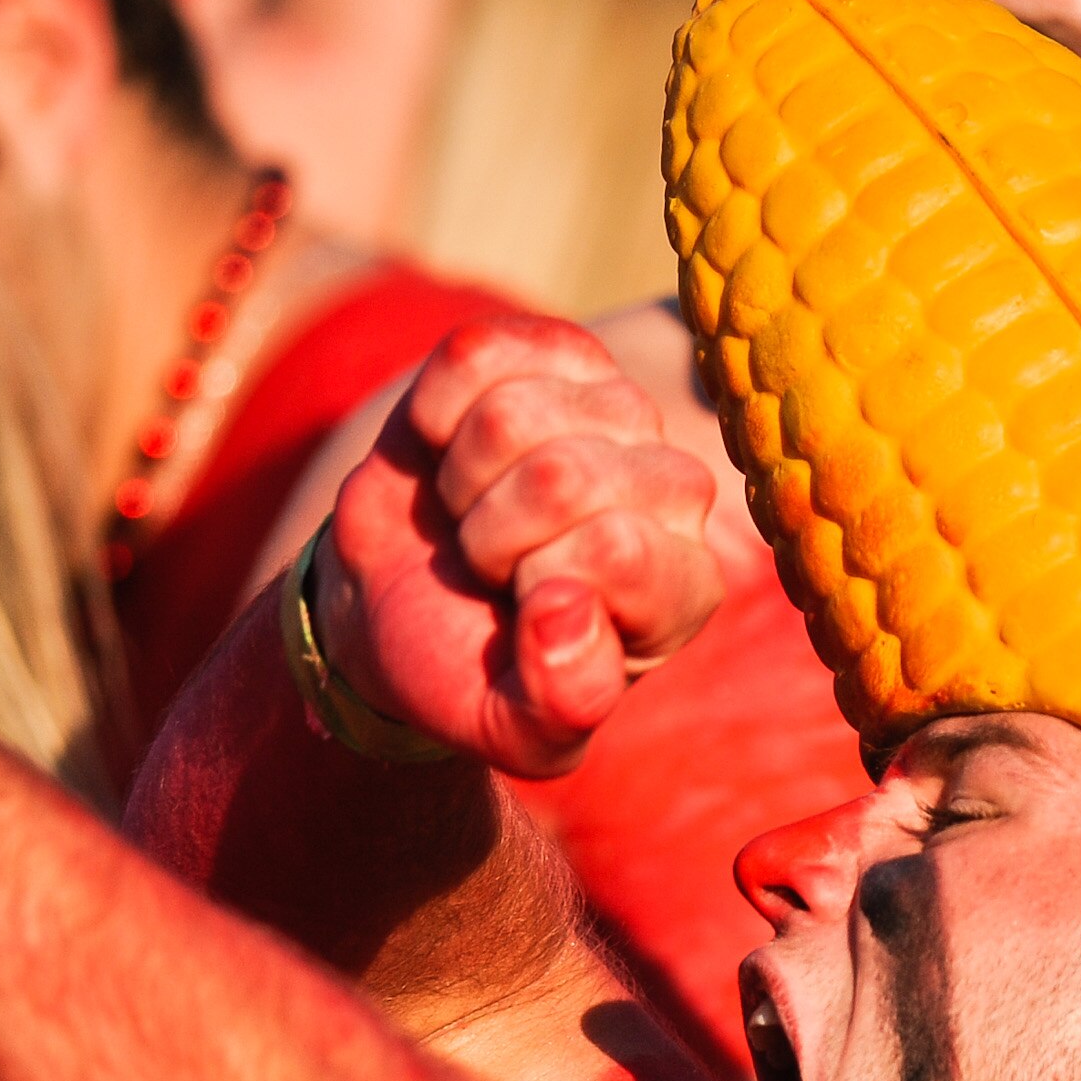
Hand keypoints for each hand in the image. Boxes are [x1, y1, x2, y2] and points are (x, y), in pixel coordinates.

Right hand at [323, 316, 724, 777]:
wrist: (400, 601)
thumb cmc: (468, 668)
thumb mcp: (513, 728)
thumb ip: (559, 704)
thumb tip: (566, 611)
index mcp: (680, 589)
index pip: (616, 548)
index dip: (536, 580)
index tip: (523, 611)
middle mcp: (671, 490)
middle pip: (563, 477)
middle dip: (490, 533)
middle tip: (488, 563)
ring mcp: (615, 409)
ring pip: (512, 413)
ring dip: (462, 478)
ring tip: (473, 512)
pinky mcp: (550, 351)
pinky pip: (478, 354)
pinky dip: (435, 409)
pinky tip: (450, 449)